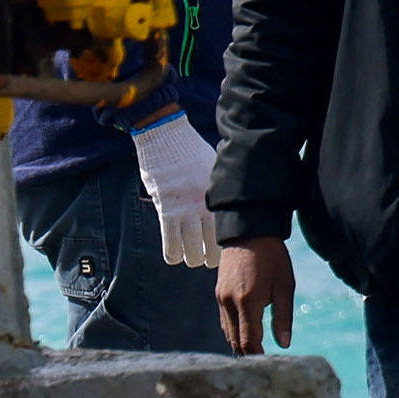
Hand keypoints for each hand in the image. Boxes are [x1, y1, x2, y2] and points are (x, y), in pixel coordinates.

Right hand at [131, 113, 218, 267]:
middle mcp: (204, 205)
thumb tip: (233, 202)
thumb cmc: (192, 152)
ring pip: (191, 248)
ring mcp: (184, 210)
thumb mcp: (214, 169)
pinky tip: (175, 258)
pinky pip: (169, 241)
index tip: (231, 251)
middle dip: (211, 257)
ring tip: (193, 259)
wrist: (166, 138)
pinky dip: (173, 254)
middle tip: (209, 260)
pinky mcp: (165, 210)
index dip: (231, 244)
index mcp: (219, 195)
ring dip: (192, 258)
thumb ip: (219, 189)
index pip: (230, 229)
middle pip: (213, 245)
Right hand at [216, 238, 295, 354]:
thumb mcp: (285, 286)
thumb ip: (284, 317)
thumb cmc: (273, 258)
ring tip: (255, 354)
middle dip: (248, 353)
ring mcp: (221, 298)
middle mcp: (230, 303)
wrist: (249, 232)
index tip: (268, 365)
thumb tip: (285, 344)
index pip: (249, 340)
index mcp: (248, 302)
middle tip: (263, 365)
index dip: (257, 356)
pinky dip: (234, 330)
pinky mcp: (218, 293)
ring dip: (240, 343)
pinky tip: (245, 334)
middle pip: (235, 340)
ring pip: (228, 331)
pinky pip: (225, 319)